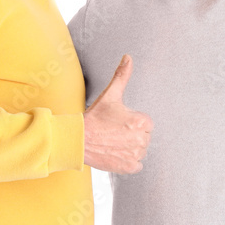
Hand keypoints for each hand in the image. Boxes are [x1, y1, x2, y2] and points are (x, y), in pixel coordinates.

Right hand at [83, 55, 153, 173]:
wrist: (78, 139)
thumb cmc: (94, 117)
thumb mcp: (110, 95)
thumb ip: (122, 75)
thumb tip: (128, 57)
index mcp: (141, 121)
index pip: (146, 124)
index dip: (132, 122)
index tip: (119, 123)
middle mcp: (141, 139)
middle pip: (144, 137)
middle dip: (131, 135)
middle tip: (114, 132)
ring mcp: (135, 154)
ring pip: (140, 150)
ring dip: (130, 148)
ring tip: (113, 142)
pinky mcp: (129, 167)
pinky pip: (137, 165)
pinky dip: (128, 161)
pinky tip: (116, 153)